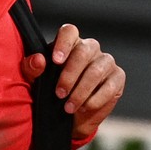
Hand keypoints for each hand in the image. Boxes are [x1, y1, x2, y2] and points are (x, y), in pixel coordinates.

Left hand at [22, 24, 124, 141]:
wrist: (70, 117)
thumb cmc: (52, 92)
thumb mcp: (36, 82)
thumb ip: (32, 69)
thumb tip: (38, 59)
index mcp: (69, 44)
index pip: (69, 31)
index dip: (63, 43)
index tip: (55, 60)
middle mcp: (90, 48)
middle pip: (84, 51)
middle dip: (69, 75)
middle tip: (59, 93)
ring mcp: (106, 62)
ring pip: (96, 70)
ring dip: (80, 91)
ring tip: (68, 107)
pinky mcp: (117, 77)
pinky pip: (110, 86)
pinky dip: (95, 99)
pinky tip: (84, 107)